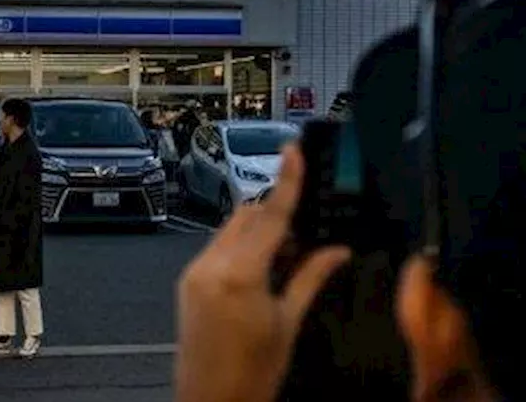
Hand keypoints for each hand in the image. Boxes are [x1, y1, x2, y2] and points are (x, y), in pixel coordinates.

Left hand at [174, 143, 351, 401]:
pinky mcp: (188, 283)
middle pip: (248, 217)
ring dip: (259, 234)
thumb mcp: (288, 323)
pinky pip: (218, 250)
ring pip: (232, 231)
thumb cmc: (252, 374)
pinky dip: (242, 250)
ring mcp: (195, 274)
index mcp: (240, 274)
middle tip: (305, 239)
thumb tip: (337, 251)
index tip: (292, 151)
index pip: (270, 215)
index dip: (286, 181)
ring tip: (286, 263)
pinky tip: (261, 274)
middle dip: (276, 218)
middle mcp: (211, 266)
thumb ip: (311, 278)